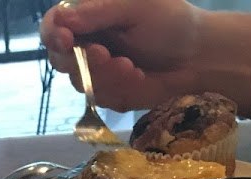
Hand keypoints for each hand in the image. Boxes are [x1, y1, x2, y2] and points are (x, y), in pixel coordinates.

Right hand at [41, 0, 202, 110]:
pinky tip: (137, 78)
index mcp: (89, 16)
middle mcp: (86, 44)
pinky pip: (98, 98)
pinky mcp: (107, 94)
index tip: (65, 41)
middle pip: (58, 57)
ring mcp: (95, 72)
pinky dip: (118, 89)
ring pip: (78, 81)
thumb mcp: (137, 7)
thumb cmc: (171, 23)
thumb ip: (99, 11)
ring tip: (131, 67)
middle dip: (81, 60)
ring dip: (104, 76)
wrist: (198, 57)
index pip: (53, 24)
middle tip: (105, 55)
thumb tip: (62, 19)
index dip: (52, 34)